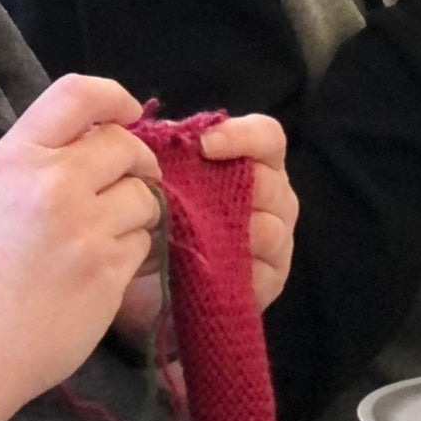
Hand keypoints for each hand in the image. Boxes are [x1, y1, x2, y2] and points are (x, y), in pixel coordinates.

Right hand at [0, 76, 160, 414]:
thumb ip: (28, 166)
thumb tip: (83, 148)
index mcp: (13, 159)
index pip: (79, 94)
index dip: (115, 97)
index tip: (129, 112)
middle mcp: (53, 185)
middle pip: (125, 146)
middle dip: (137, 163)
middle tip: (131, 184)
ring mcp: (85, 231)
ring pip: (145, 199)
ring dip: (136, 214)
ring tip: (104, 239)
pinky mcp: (107, 275)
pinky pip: (142, 247)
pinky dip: (131, 256)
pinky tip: (97, 274)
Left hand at [114, 112, 299, 342]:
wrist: (146, 285)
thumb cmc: (156, 221)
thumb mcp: (155, 181)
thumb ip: (166, 154)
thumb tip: (159, 134)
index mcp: (251, 165)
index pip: (267, 137)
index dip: (242, 136)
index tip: (204, 146)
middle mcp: (272, 199)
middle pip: (272, 182)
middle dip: (232, 187)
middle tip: (192, 199)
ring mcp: (275, 242)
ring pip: (271, 230)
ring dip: (230, 232)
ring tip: (195, 237)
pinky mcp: (269, 282)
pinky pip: (262, 274)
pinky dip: (233, 271)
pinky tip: (205, 271)